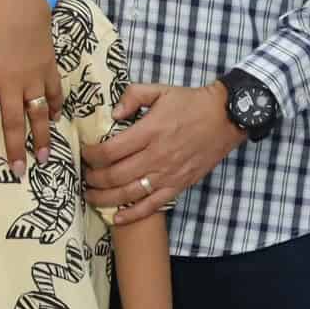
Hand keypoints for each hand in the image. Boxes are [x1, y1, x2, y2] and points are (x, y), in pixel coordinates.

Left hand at [0, 0, 54, 171]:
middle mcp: (10, 83)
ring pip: (37, 115)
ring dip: (40, 138)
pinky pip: (54, 94)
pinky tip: (53, 121)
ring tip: (43, 159)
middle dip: (14, 149)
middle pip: (12, 122)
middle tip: (18, 172)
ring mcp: (33, 77)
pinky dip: (54, 108)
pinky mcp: (50, 69)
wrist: (19, 0)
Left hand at [84, 82, 241, 224]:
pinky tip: (117, 218)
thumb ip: (133, 96)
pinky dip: (133, 214)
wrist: (226, 118)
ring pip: (129, 193)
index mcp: (149, 132)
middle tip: (84, 176)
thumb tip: (113, 113)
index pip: (110, 151)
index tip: (84, 154)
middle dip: (93, 178)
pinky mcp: (179, 185)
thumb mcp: (160, 90)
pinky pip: (152, 205)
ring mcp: (168, 174)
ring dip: (105, 198)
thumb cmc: (191, 103)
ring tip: (90, 196)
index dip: (91, 156)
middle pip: (115, 175)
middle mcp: (156, 156)